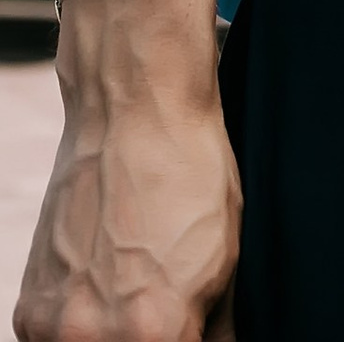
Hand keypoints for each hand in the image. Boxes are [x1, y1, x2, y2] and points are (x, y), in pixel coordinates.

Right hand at [17, 0, 238, 341]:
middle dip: (153, 340)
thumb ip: (217, 326)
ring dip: (112, 339)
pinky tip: (103, 292)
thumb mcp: (226, 258)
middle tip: (164, 311)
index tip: (193, 326)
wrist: (133, 113)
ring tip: (133, 297)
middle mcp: (94, 338)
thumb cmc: (190, 176)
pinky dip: (79, 330)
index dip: (191, 340)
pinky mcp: (28, 310)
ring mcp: (53, 326)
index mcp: (154, 333)